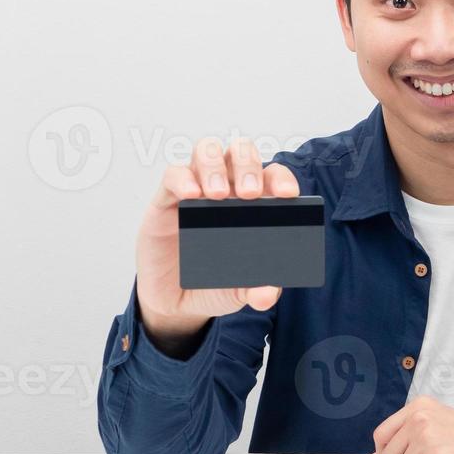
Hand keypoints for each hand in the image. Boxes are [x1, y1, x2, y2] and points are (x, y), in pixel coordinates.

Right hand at [135, 136, 299, 342]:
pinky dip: (183, 179)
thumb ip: (257, 291)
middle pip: (241, 152)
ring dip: (215, 165)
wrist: (176, 303)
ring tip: (218, 195)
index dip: (281, 179)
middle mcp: (227, 188)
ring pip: (207, 151)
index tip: (287, 195)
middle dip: (248, 166)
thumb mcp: (239, 292)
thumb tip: (269, 292)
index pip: (272, 175)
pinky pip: (173, 174)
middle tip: (249, 194)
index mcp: (253, 204)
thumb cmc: (213, 284)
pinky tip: (191, 196)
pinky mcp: (166, 199)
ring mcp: (196, 190)